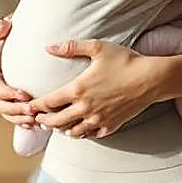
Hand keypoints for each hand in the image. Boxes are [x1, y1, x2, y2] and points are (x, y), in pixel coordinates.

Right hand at [0, 17, 36, 126]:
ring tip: (35, 118)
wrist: (16, 41)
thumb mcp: (2, 28)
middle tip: (33, 109)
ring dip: (19, 117)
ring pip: (4, 111)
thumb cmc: (10, 32)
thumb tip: (3, 25)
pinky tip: (34, 123)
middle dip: (14, 108)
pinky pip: (11, 115)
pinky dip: (21, 120)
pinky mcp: (6, 99)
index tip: (24, 94)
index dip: (6, 92)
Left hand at [29, 40, 163, 138]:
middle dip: (44, 121)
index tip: (30, 105)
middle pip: (56, 122)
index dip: (36, 106)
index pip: (48, 103)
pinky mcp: (110, 126)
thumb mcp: (98, 48)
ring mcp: (98, 120)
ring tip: (57, 123)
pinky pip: (90, 135)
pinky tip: (79, 128)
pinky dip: (81, 133)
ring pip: (72, 132)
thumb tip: (49, 47)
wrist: (151, 79)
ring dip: (61, 128)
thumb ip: (71, 47)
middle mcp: (85, 108)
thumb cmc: (125, 60)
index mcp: (78, 89)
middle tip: (38, 119)